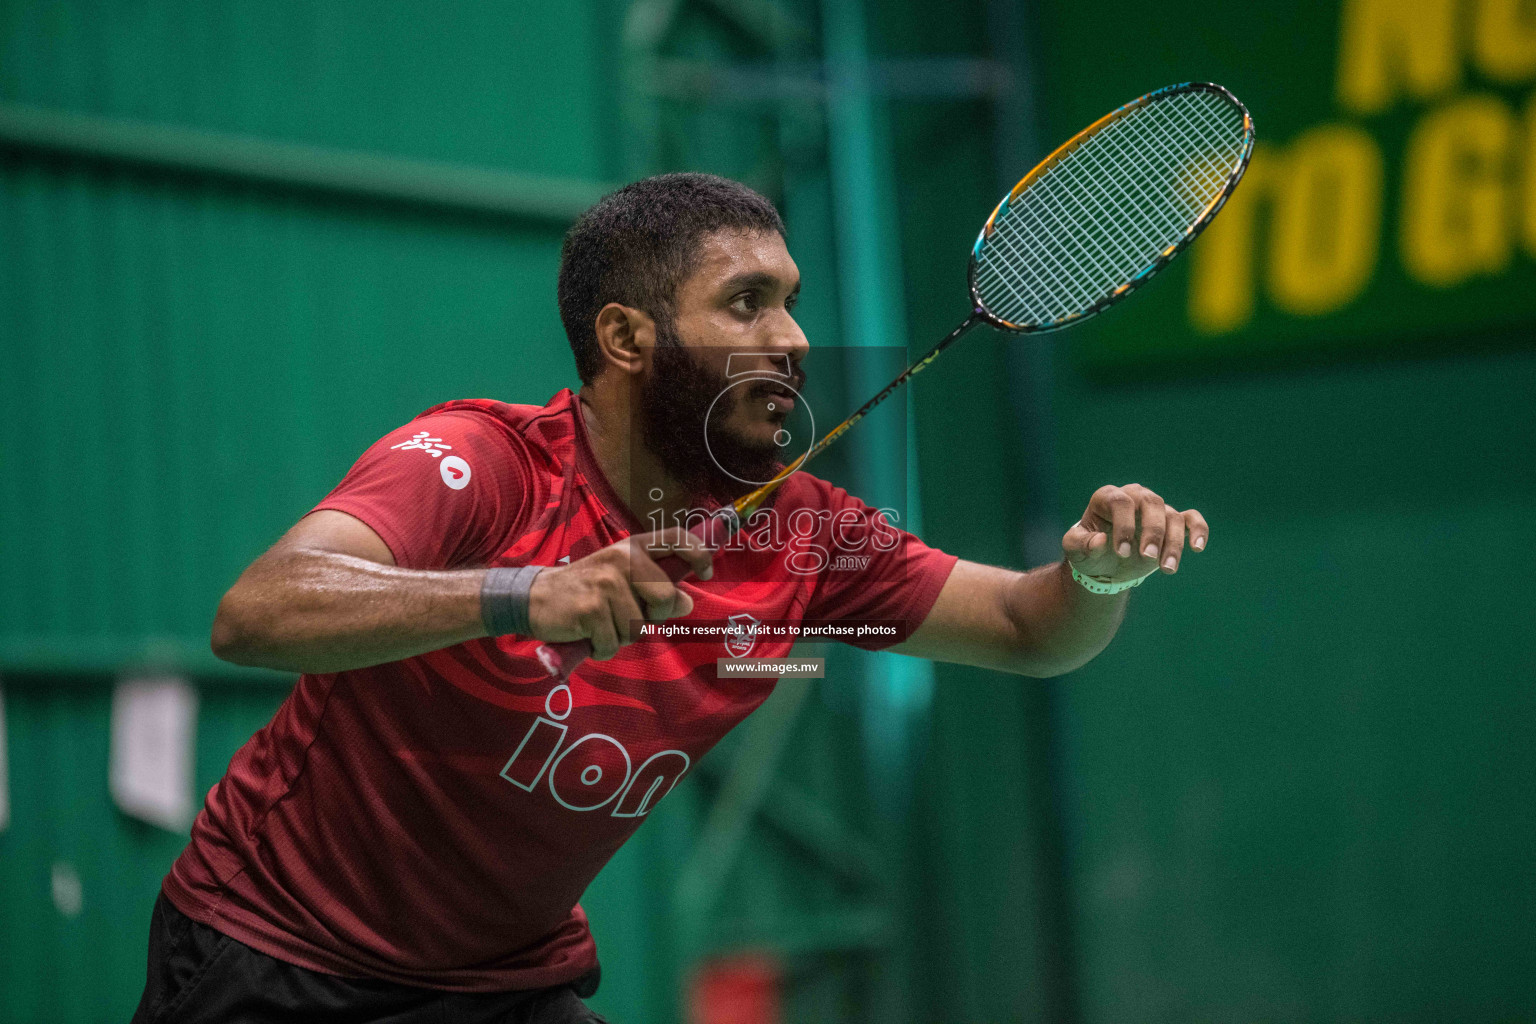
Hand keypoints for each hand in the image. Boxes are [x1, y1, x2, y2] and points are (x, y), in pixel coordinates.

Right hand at [527, 530, 714, 658]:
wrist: (536, 598)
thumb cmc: (587, 591)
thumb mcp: (621, 580)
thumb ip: (655, 587)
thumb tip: (687, 602)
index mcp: (632, 548)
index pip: (675, 538)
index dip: (698, 554)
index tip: (706, 572)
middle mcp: (621, 560)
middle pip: (666, 598)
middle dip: (652, 618)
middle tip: (626, 616)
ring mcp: (606, 583)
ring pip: (638, 627)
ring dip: (620, 635)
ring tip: (600, 622)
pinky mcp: (591, 609)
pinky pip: (614, 643)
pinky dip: (602, 647)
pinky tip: (588, 633)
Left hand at [1062, 483, 1208, 582]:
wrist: (1104, 563)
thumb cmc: (1088, 550)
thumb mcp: (1075, 550)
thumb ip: (1081, 545)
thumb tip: (1100, 541)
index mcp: (1107, 497)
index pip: (1120, 503)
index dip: (1123, 526)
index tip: (1121, 552)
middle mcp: (1134, 497)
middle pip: (1151, 504)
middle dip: (1152, 531)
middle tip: (1148, 557)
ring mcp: (1155, 509)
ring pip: (1172, 516)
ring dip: (1173, 543)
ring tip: (1167, 569)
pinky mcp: (1171, 523)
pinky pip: (1191, 519)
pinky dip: (1198, 530)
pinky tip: (1197, 547)